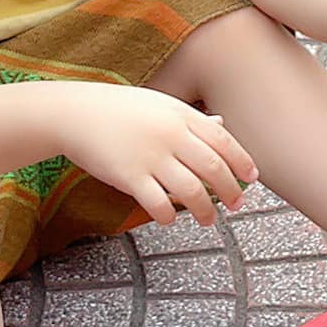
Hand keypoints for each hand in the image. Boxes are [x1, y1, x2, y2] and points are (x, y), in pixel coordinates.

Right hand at [56, 83, 258, 226]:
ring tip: (209, 220)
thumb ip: (191, 119)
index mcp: (180, 115)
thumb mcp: (160, 106)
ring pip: (191, 190)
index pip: (222, 141)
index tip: (251, 179)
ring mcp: (150, 156)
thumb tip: (221, 126)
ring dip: (205, 210)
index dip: (241, 162)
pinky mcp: (129, 176)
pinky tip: (170, 218)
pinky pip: (158, 203)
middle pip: (213, 168)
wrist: (75, 113)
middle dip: (230, 190)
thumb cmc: (119, 110)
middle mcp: (170, 135)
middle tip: (237, 205)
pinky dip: (169, 215)